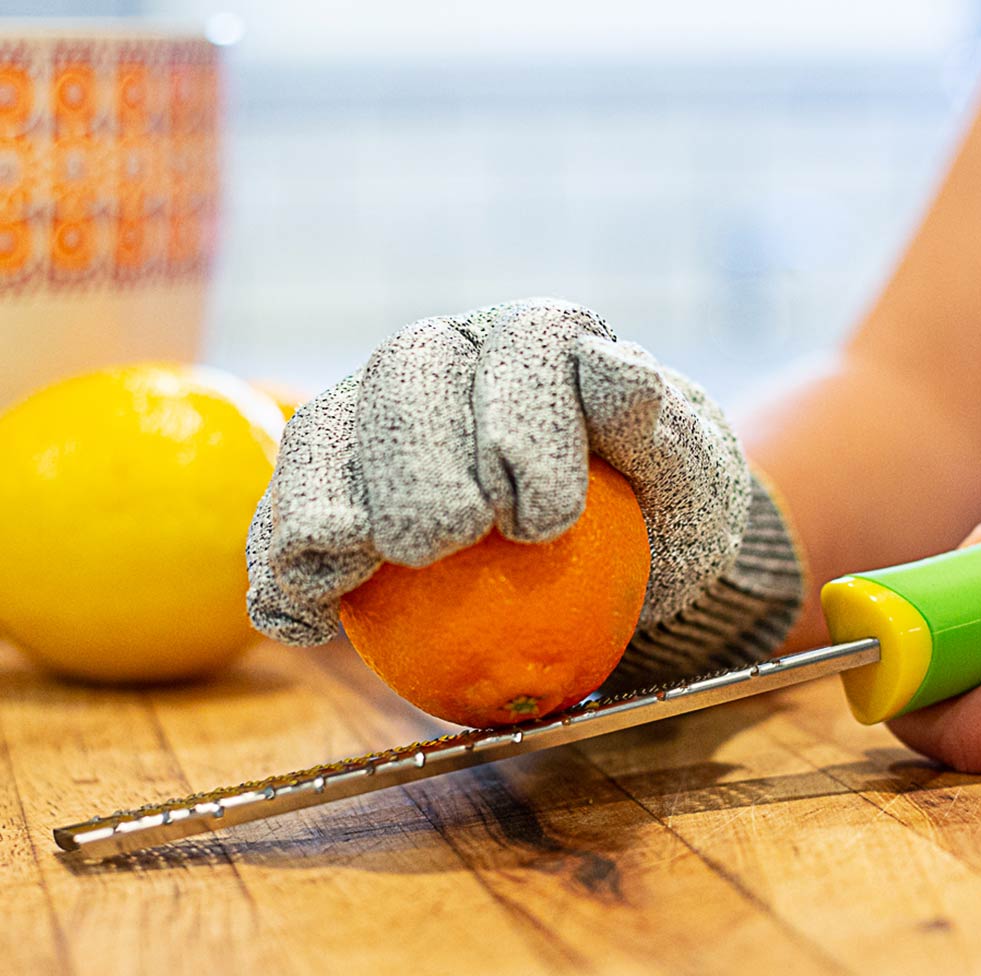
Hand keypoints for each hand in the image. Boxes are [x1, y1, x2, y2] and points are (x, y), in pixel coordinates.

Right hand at [247, 299, 801, 679]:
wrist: (625, 551)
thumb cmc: (664, 511)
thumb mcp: (690, 478)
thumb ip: (655, 427)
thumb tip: (615, 364)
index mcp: (542, 339)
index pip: (524, 349)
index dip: (519, 422)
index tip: (539, 520)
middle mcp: (454, 357)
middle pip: (408, 374)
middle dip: (415, 457)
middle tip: (436, 542)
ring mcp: (385, 414)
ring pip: (328, 428)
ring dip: (319, 498)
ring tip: (333, 571)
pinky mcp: (342, 480)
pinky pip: (292, 508)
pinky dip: (280, 562)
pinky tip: (297, 622)